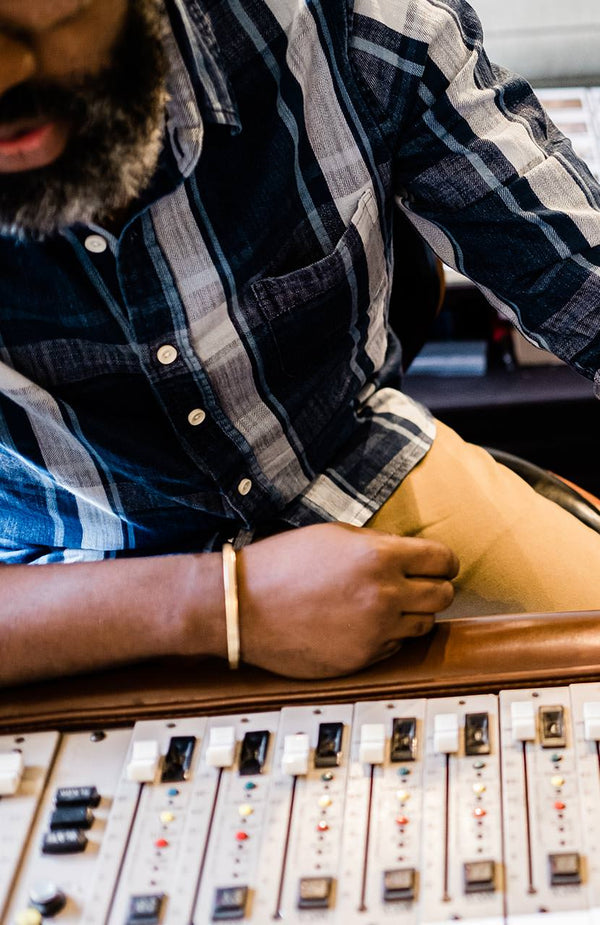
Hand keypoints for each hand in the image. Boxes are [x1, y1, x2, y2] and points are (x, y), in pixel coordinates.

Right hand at [237, 523, 458, 677]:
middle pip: (444, 595)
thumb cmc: (283, 564)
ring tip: (385, 605)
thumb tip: (412, 553)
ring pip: (424, 625)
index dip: (444, 561)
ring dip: (413, 614)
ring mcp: (376, 631)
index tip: (438, 564)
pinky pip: (395, 647)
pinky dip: (388, 636)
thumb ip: (380, 544)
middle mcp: (385, 595)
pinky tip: (362, 624)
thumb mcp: (336, 536)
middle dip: (435, 587)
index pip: (444, 560)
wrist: (244, 607)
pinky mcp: (363, 659)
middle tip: (418, 584)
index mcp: (380, 557)